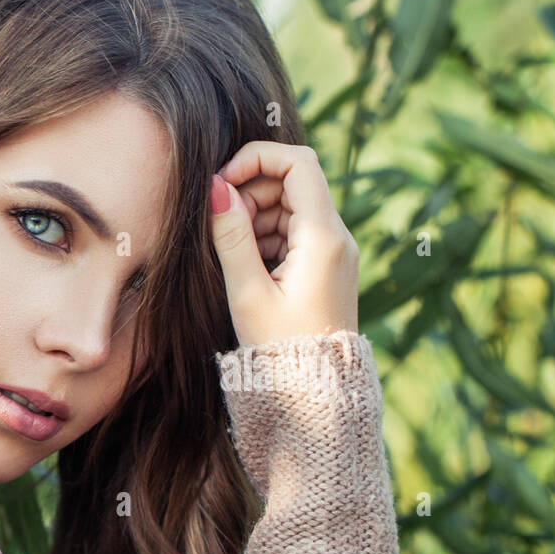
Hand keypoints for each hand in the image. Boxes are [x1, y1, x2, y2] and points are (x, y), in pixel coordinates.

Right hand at [209, 142, 358, 348]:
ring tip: (238, 260)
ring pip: (293, 207)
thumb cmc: (280, 350)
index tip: (222, 182)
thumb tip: (216, 186)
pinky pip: (297, 232)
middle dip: (252, 192)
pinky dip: (270, 237)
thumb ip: (231, 236)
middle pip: (294, 182)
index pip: (298, 163)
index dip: (257, 159)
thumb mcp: (247, 292)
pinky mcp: (330, 266)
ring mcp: (336, 251)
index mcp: (324, 238)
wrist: (317, 394)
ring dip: (257, 217)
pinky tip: (252, 270)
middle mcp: (338, 238)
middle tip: (223, 228)